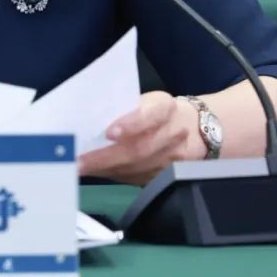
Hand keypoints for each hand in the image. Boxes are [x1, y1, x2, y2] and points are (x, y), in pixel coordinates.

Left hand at [77, 91, 200, 184]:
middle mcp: (174, 133)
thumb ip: (125, 107)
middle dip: (107, 156)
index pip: (151, 115)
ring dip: (107, 169)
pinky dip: (115, 175)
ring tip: (82, 168)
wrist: (195, 127)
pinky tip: (97, 172)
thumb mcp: (147, 99)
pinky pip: (139, 177)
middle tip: (80, 161)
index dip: (131, 124)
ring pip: (139, 167)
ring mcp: (173, 158)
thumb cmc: (159, 109)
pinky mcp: (168, 175)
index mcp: (165, 107)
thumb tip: (91, 118)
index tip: (109, 133)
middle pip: (141, 148)